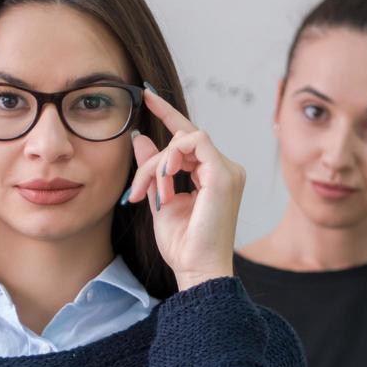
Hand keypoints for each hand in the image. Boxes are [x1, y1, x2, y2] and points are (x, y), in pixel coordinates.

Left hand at [123, 86, 245, 290]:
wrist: (197, 270)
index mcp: (212, 176)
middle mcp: (224, 169)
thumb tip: (140, 138)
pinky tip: (164, 179)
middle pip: (182, 139)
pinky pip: (194, 143)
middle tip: (139, 187)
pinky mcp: (224, 175)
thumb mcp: (160, 200)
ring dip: (158, 164)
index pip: (189, 138)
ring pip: (184, 139)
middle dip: (154, 158)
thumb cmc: (183, 246)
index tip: (146, 96)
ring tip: (150, 192)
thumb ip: (153, 170)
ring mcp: (227, 171)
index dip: (168, 113)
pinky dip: (172, 158)